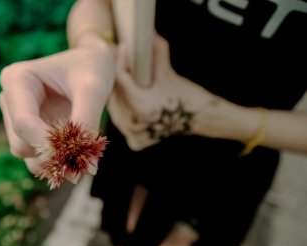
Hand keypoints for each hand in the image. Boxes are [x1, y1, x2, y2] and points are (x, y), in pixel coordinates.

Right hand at [0, 44, 114, 179]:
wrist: (90, 65)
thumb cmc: (90, 68)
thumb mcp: (93, 89)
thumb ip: (87, 123)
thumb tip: (88, 167)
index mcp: (16, 79)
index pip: (23, 122)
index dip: (46, 144)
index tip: (76, 157)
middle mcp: (9, 100)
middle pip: (21, 143)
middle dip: (52, 155)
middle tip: (86, 162)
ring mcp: (15, 118)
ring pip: (27, 155)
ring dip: (55, 161)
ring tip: (85, 158)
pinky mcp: (27, 132)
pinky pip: (37, 158)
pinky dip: (58, 162)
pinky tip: (79, 156)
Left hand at [108, 34, 217, 150]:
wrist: (201, 118)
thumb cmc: (187, 95)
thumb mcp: (169, 74)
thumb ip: (158, 53)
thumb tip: (150, 34)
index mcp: (141, 107)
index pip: (120, 79)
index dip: (120, 60)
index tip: (122, 48)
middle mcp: (134, 124)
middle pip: (114, 96)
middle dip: (115, 78)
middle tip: (119, 63)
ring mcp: (134, 135)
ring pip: (115, 111)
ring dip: (116, 96)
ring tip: (120, 81)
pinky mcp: (136, 142)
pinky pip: (122, 124)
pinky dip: (123, 114)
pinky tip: (127, 104)